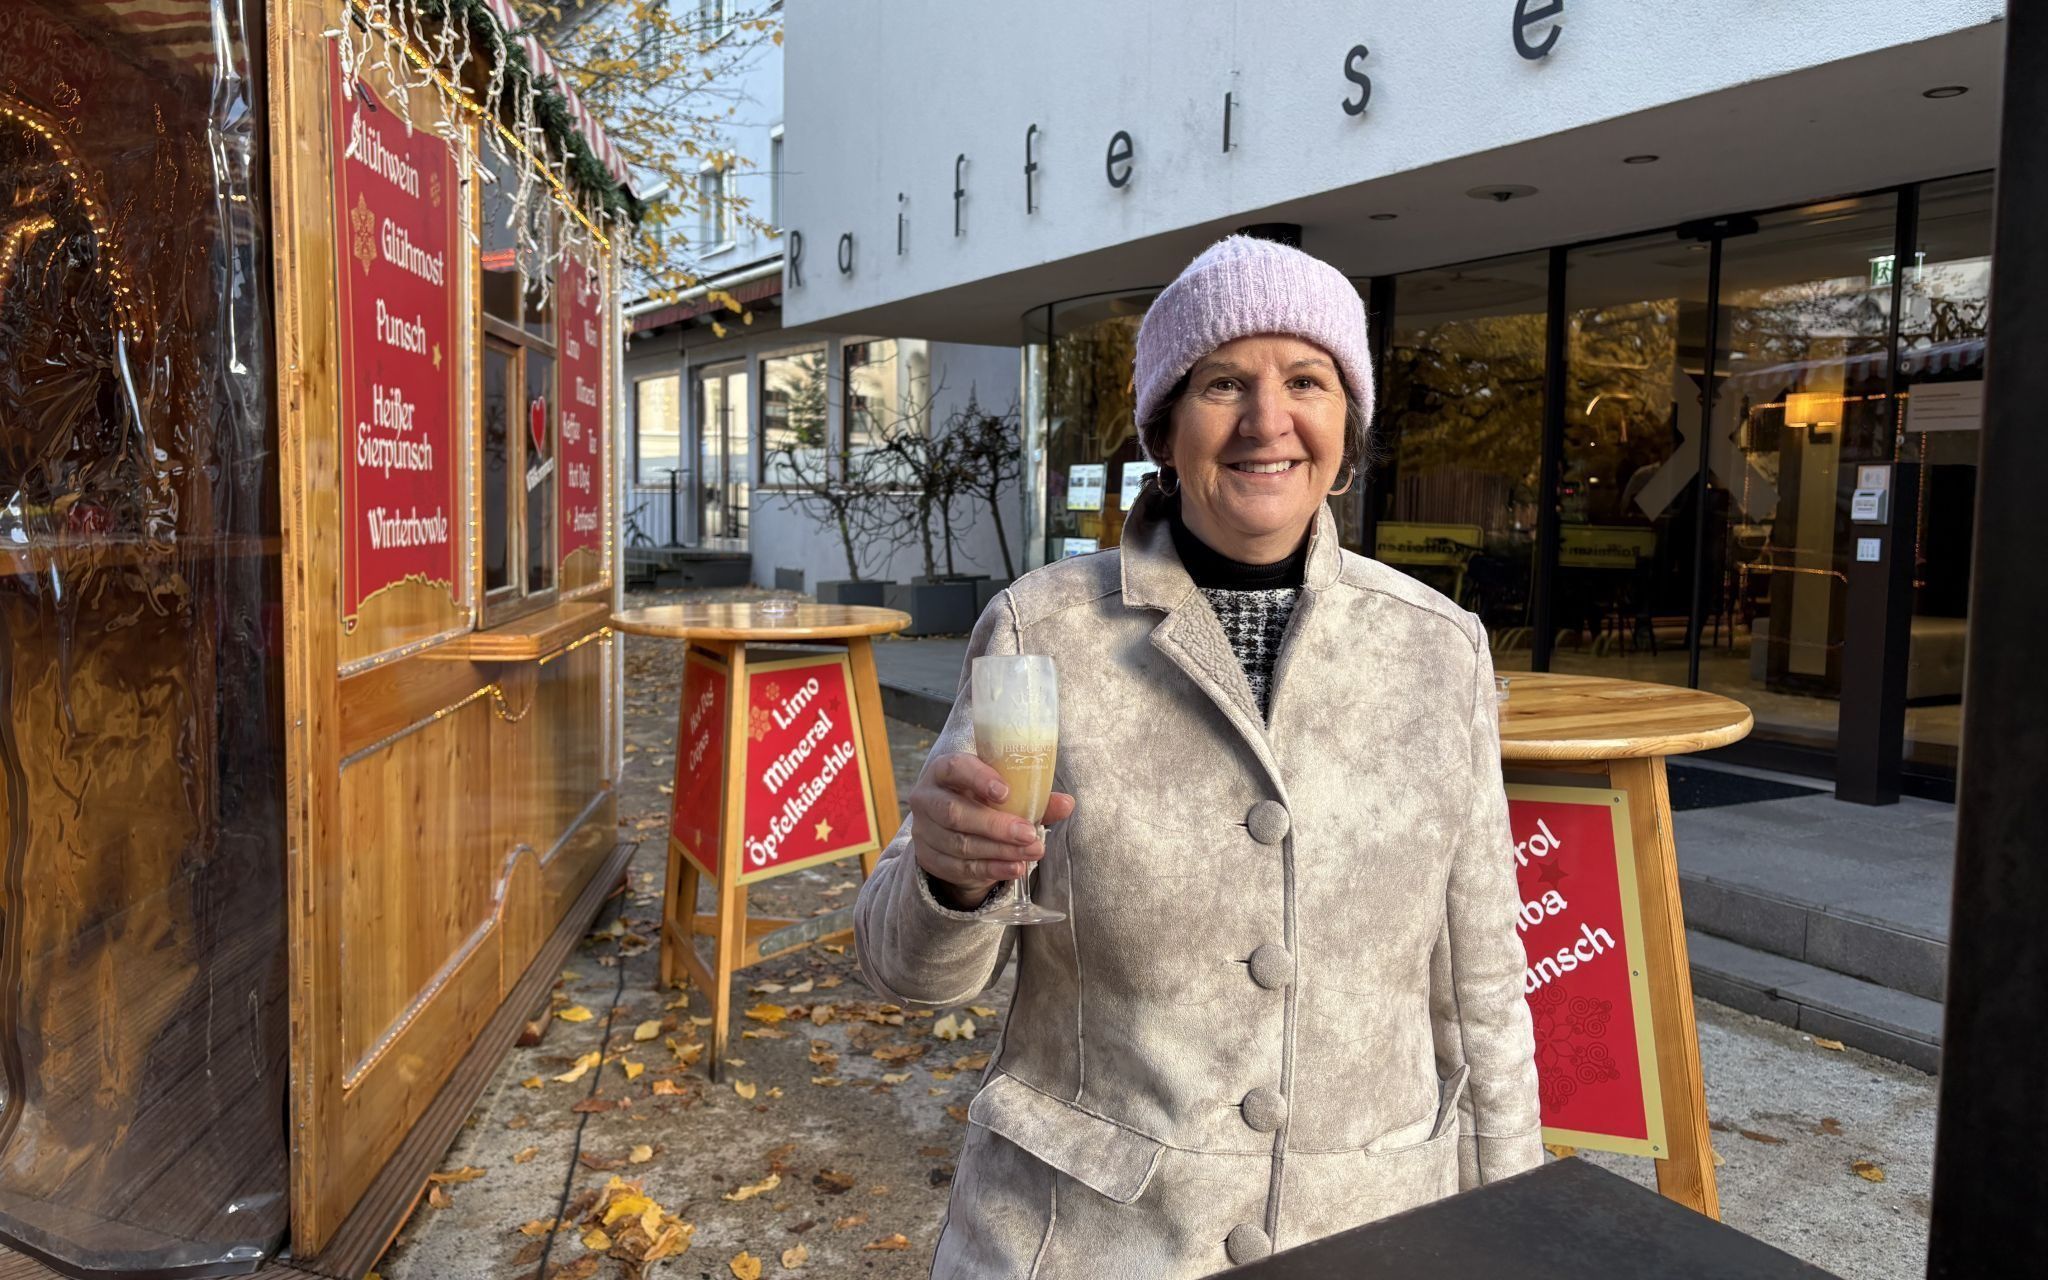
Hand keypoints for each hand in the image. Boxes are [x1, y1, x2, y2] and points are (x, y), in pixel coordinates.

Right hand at [910, 752, 1076, 909]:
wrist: (952, 828)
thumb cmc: (980, 799)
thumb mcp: (1002, 792)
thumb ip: (1032, 797)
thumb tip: (1067, 803)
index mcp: (942, 771)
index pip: (954, 768)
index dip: (978, 779)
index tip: (1005, 792)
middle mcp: (926, 798)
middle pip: (955, 813)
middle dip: (995, 826)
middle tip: (1029, 834)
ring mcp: (924, 831)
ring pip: (960, 844)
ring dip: (999, 850)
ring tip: (1031, 852)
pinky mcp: (929, 858)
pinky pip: (960, 867)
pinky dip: (991, 869)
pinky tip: (1015, 867)